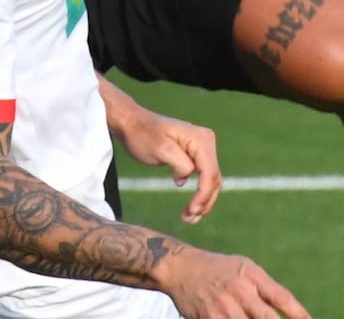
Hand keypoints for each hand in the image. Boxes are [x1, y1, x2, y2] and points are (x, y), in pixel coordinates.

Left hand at [97, 77, 219, 223]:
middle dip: (204, 202)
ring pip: (211, 181)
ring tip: (189, 219)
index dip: (203, 195)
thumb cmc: (142, 135)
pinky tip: (190, 209)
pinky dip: (199, 194)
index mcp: (201, 139)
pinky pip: (203, 178)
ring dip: (203, 202)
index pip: (210, 173)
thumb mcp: (160, 149)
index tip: (192, 211)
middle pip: (214, 179)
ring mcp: (202, 148)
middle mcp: (206, 142)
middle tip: (189, 219)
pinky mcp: (195, 155)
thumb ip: (180, 164)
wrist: (130, 123)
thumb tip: (186, 178)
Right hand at [158, 248, 310, 318]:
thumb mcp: (244, 269)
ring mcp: (224, 306)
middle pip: (268, 318)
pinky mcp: (209, 318)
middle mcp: (239, 289)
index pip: (282, 298)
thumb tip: (296, 315)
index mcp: (251, 274)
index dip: (299, 314)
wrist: (181, 268)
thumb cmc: (220, 270)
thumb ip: (267, 290)